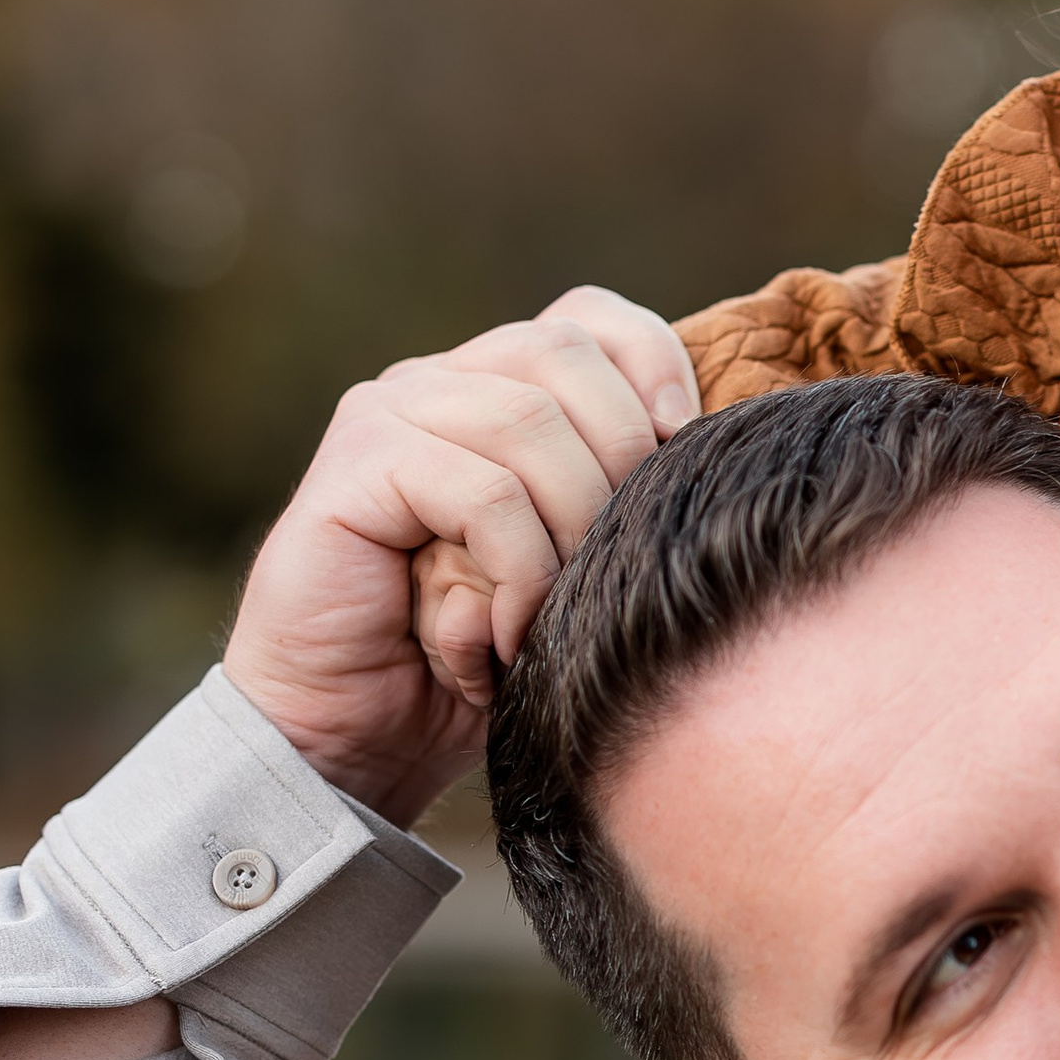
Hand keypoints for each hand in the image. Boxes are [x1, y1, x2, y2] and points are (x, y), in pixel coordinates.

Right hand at [223, 289, 698, 827]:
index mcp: (496, 388)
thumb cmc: (478, 665)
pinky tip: (502, 636)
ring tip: (550, 615)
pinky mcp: (354, 465)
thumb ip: (618, 500)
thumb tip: (708, 451)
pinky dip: (516, 569)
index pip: (591, 320)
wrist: (351, 738)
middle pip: (565, 353)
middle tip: (611, 562)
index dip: (653, 366)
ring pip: (529, 422)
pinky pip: (482, 491)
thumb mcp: (572, 573)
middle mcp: (438, 383)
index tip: (688, 448)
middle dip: (619, 457)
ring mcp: (389, 414)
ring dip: (567, 530)